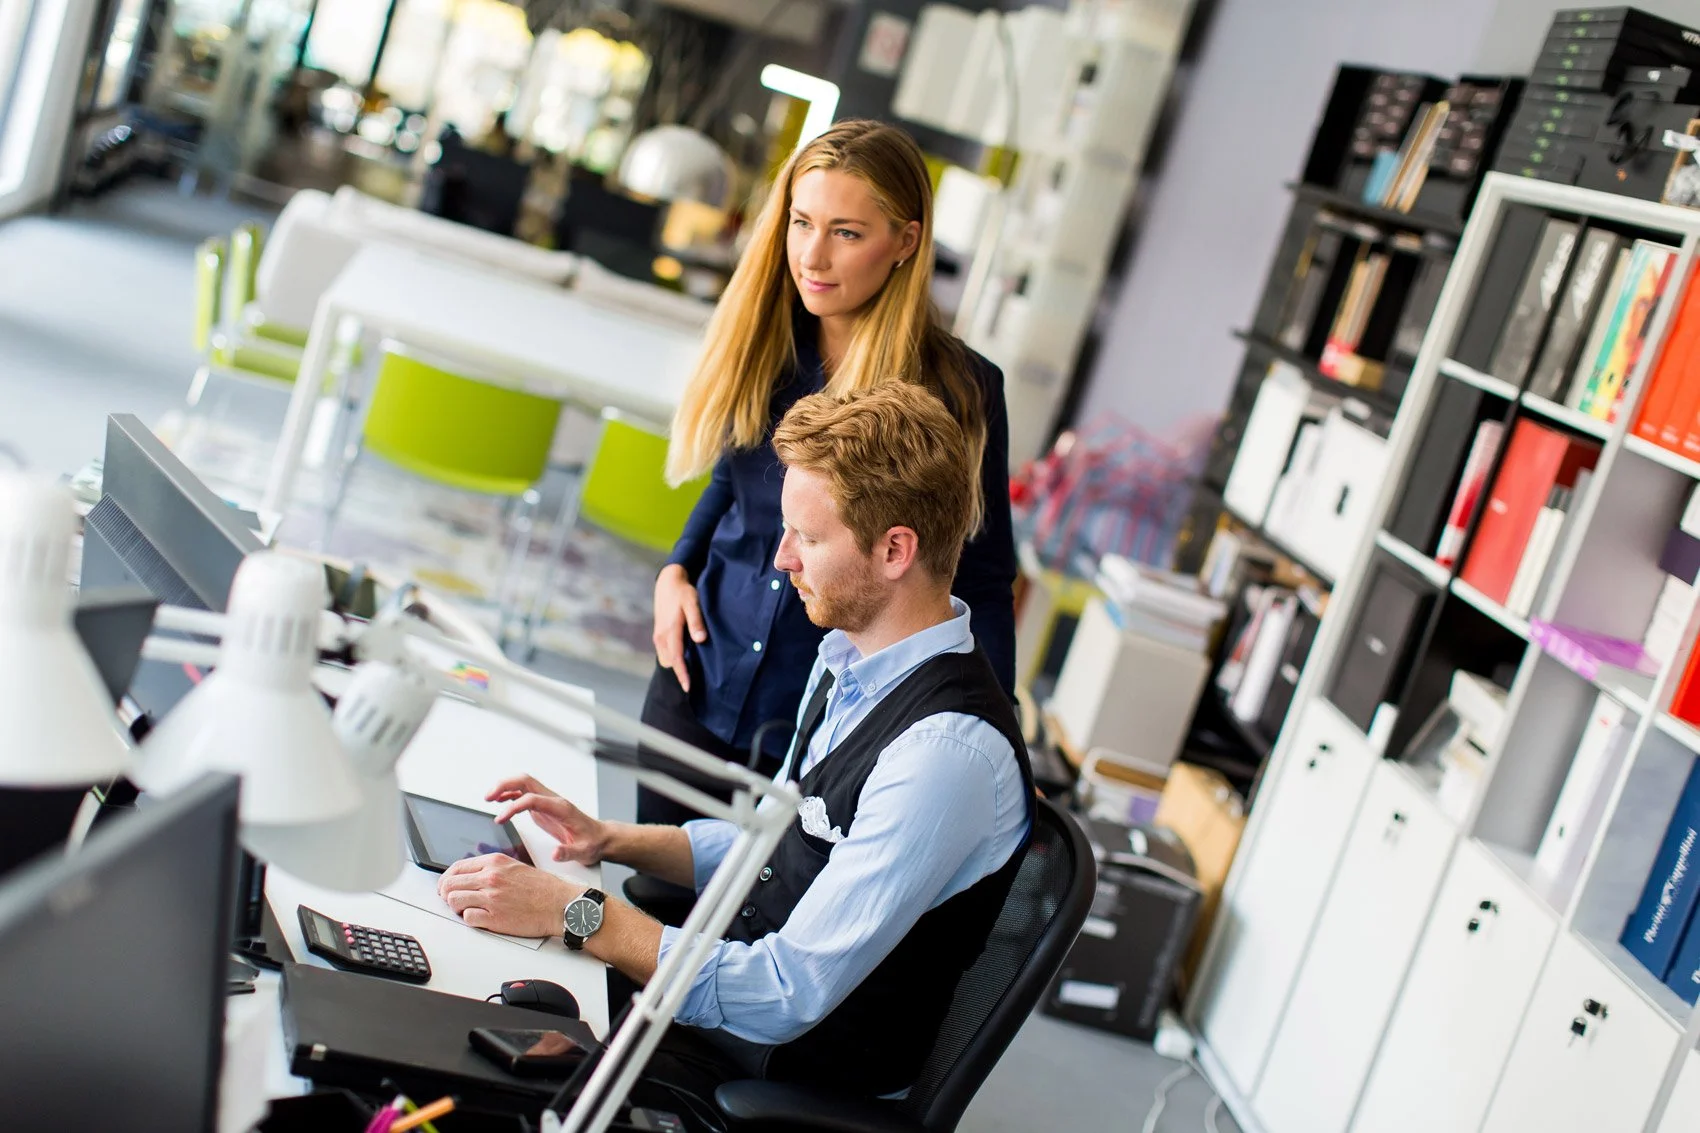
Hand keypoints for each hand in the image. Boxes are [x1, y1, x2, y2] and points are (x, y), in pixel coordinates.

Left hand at [439, 853, 577, 937]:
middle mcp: (490, 877)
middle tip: (451, 900)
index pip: (456, 867)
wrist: (560, 905)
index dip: (447, 879)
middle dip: (446, 894)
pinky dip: (470, 919)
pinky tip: (480, 918)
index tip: (447, 886)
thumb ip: (491, 869)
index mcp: (495, 862)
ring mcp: (491, 898)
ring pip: (454, 901)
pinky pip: (467, 918)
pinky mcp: (494, 918)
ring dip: (457, 907)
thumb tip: (469, 876)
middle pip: (449, 885)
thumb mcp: (515, 867)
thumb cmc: (543, 888)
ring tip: (468, 909)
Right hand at [488, 776, 606, 864]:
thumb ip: (568, 853)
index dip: (514, 806)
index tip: (501, 819)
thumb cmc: (592, 843)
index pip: (532, 798)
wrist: (600, 838)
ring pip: (523, 784)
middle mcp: (553, 800)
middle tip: (488, 797)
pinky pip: (524, 794)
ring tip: (488, 798)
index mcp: (560, 808)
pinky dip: (510, 794)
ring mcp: (548, 802)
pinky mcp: (544, 807)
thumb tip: (555, 854)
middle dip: (505, 785)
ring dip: (505, 787)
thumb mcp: (583, 851)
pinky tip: (499, 801)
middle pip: (526, 781)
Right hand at [653, 564, 706, 692]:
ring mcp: (658, 636)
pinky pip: (665, 652)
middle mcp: (661, 636)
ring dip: (677, 665)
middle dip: (680, 673)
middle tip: (695, 682)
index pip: (676, 658)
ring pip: (667, 658)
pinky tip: (685, 657)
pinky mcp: (659, 634)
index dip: (682, 674)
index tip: (688, 687)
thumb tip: (700, 639)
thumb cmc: (683, 592)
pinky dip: (673, 658)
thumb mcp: (692, 603)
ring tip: (692, 671)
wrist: (668, 582)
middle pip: (670, 662)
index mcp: (670, 630)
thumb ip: (696, 621)